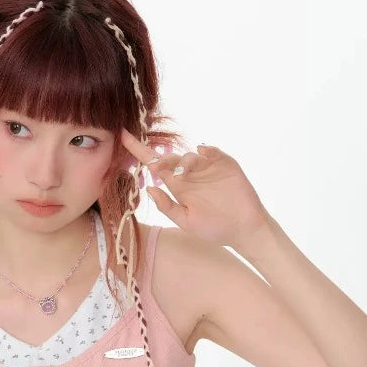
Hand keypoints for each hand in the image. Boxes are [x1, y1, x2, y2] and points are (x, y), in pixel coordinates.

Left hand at [120, 127, 269, 247]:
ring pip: (190, 155)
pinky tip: (203, 153)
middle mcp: (191, 175)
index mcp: (179, 187)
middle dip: (161, 159)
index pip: (155, 166)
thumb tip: (149, 188)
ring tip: (183, 172)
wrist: (244, 230)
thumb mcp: (187, 222)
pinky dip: (207, 150)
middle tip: (157, 166)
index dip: (138, 151)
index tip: (123, 136)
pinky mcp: (225, 164)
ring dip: (184, 160)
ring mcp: (209, 168)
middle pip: (171, 158)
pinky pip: (213, 152)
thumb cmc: (215, 230)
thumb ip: (168, 206)